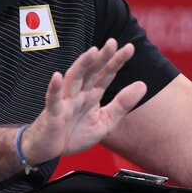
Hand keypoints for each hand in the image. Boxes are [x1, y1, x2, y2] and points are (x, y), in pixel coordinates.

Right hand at [21, 39, 147, 163]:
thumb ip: (122, 105)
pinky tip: (56, 77)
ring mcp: (65, 102)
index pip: (106, 75)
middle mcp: (78, 95)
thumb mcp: (104, 122)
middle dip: (102, 58)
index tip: (130, 48)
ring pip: (73, 80)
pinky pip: (53, 100)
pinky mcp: (52, 114)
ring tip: (92, 52)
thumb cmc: (73, 135)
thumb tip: (143, 85)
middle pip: (91, 72)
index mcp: (91, 96)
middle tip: (113, 42)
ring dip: (81, 65)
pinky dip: (54, 88)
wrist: (48, 150)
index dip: (117, 62)